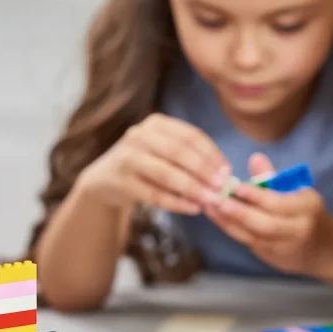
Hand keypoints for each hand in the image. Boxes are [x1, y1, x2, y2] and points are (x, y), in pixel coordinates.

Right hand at [77, 113, 230, 214]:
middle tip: (222, 188)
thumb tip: (225, 174)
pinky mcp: (121, 181)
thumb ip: (191, 158)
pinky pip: (154, 194)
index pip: (190, 135)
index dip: (212, 154)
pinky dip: (176, 202)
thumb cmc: (146, 165)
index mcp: (156, 123)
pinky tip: (192, 208)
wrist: (104, 180)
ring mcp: (127, 157)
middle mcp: (139, 135)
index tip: (228, 172)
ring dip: (192, 189)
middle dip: (204, 171)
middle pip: (179, 152)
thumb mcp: (164, 152)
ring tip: (211, 200)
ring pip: (166, 173)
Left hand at [203, 154, 330, 275]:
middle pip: (266, 224)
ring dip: (228, 221)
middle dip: (239, 212)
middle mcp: (298, 229)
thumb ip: (273, 177)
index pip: (280, 203)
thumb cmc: (306, 212)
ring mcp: (284, 246)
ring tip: (209, 205)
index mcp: (307, 207)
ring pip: (253, 236)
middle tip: (216, 199)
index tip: (236, 186)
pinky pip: (247, 242)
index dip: (257, 196)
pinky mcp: (271, 257)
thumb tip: (255, 158)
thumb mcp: (298, 191)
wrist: (324, 250)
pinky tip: (215, 216)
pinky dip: (230, 228)